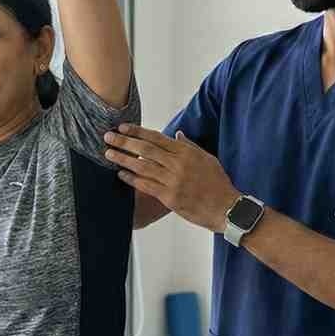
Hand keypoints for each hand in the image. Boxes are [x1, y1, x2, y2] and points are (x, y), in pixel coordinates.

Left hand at [103, 125, 238, 232]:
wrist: (227, 208)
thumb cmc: (218, 183)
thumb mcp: (207, 159)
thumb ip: (190, 146)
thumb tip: (177, 134)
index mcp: (187, 153)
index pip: (157, 138)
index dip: (138, 132)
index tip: (122, 127)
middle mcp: (178, 165)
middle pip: (146, 150)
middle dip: (125, 142)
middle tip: (108, 137)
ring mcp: (173, 181)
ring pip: (143, 167)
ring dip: (123, 159)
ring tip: (108, 153)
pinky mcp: (169, 198)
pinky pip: (146, 186)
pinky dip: (132, 179)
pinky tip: (120, 174)